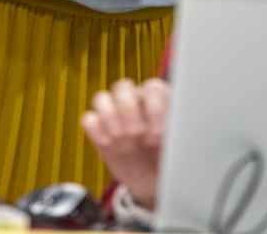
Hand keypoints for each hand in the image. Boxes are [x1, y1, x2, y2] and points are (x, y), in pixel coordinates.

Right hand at [81, 78, 169, 210]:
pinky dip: (95, 129)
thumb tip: (175, 128)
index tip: (158, 132)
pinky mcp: (99, 130)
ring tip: (121, 137)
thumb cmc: (168, 156)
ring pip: (101, 97)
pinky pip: (88, 119)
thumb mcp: (178, 143)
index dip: (154, 108)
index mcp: (157, 98)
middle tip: (137, 133)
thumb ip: (176, 130)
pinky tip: (107, 143)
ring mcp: (114, 114)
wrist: (153, 179)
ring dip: (109, 117)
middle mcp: (134, 100)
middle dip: (128, 110)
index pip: (151, 87)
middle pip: (122, 86)